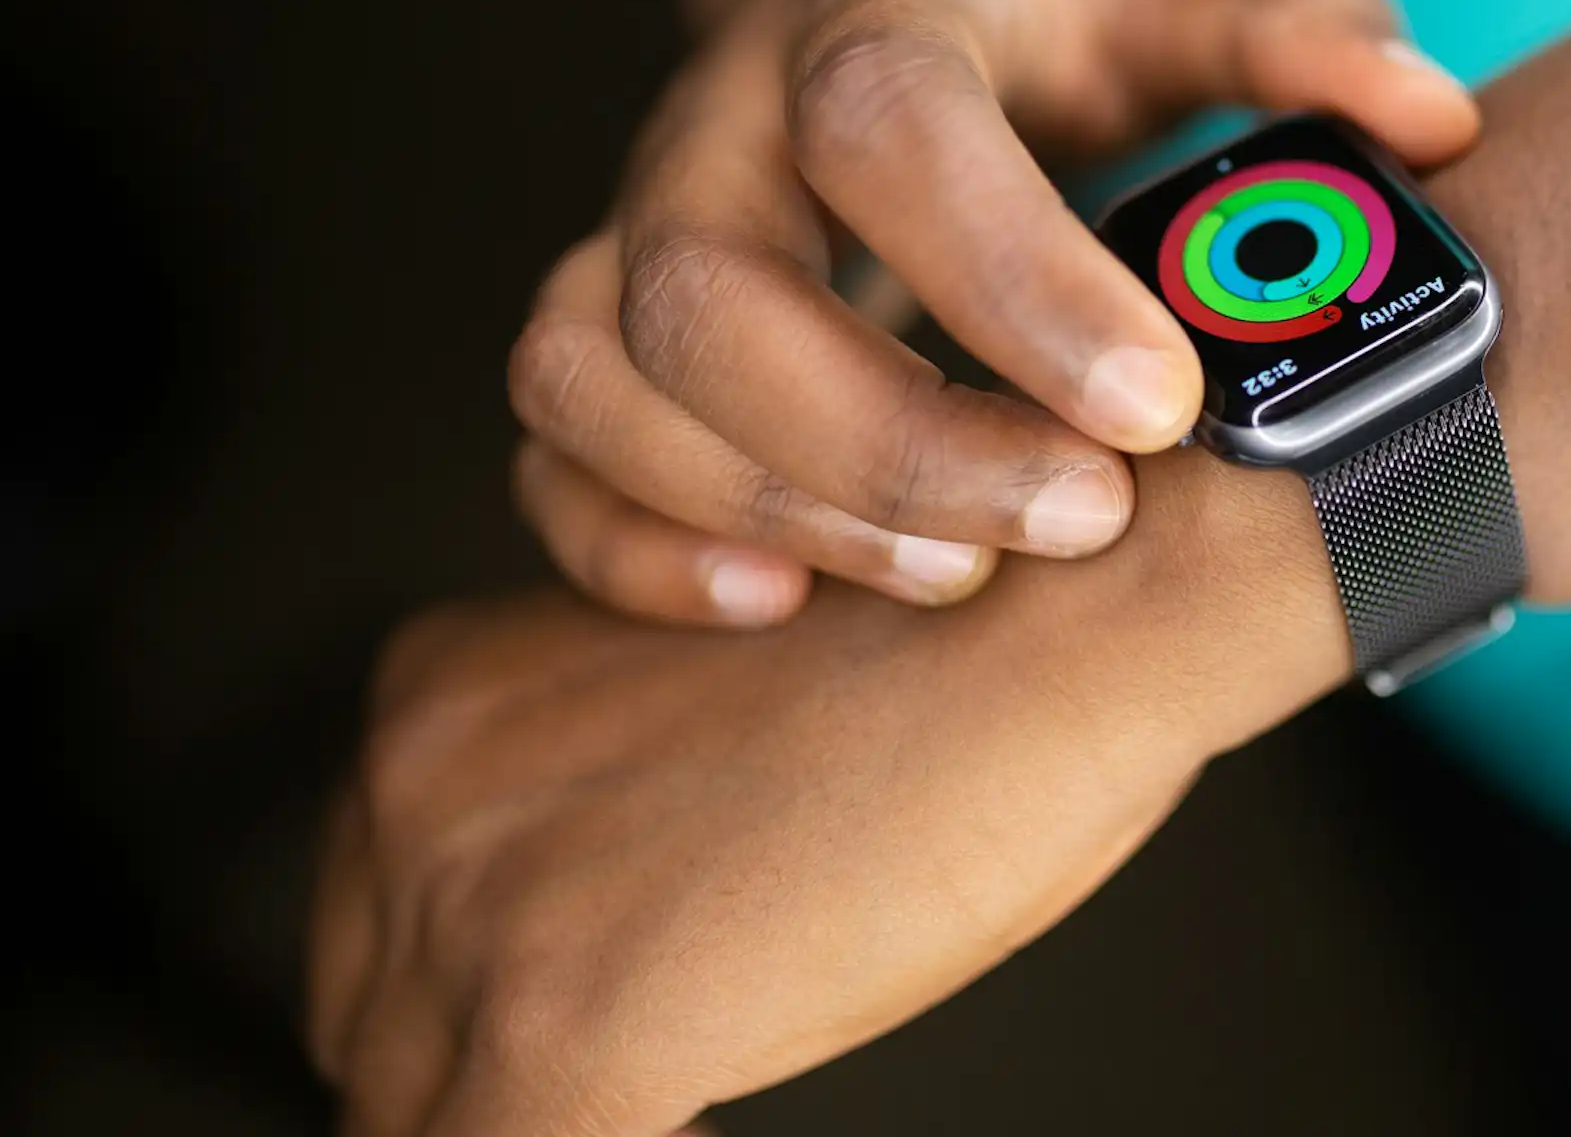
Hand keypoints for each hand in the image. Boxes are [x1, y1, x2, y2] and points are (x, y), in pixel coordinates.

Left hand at [308, 450, 1347, 1135]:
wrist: (1071, 608)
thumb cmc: (959, 638)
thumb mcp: (704, 694)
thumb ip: (610, 786)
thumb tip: (631, 906)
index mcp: (441, 690)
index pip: (383, 920)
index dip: (478, 1001)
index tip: (603, 1015)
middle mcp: (416, 786)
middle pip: (377, 1023)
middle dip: (489, 1068)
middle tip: (648, 1069)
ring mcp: (480, 914)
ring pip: (415, 1109)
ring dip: (543, 1112)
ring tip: (690, 1090)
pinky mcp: (570, 1029)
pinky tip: (705, 1127)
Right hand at [509, 0, 1477, 627]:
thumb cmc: (1043, 12)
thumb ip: (1297, 28)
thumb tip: (1430, 120)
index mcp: (873, 14)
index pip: (888, 126)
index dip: (1012, 278)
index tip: (1159, 407)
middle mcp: (723, 124)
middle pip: (709, 286)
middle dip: (889, 437)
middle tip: (1077, 524)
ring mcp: (643, 228)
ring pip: (597, 373)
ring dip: (763, 501)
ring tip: (950, 580)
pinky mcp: (615, 332)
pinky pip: (554, 451)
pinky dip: (636, 547)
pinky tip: (780, 605)